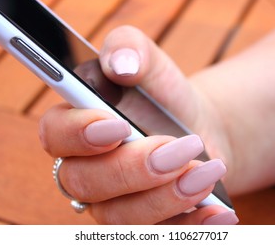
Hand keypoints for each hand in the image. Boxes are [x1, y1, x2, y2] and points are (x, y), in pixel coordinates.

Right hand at [39, 26, 237, 223]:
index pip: (55, 135)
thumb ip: (129, 48)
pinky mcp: (143, 222)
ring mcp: (112, 202)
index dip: (79, 134)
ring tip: (207, 174)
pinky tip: (219, 211)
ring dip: (167, 196)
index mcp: (75, 127)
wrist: (195, 130)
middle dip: (135, 167)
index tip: (117, 126)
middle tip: (180, 147)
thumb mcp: (151, 63)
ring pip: (121, 216)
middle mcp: (86, 170)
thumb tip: (121, 64)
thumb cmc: (163, 97)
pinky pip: (157, 234)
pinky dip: (190, 225)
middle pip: (86, 182)